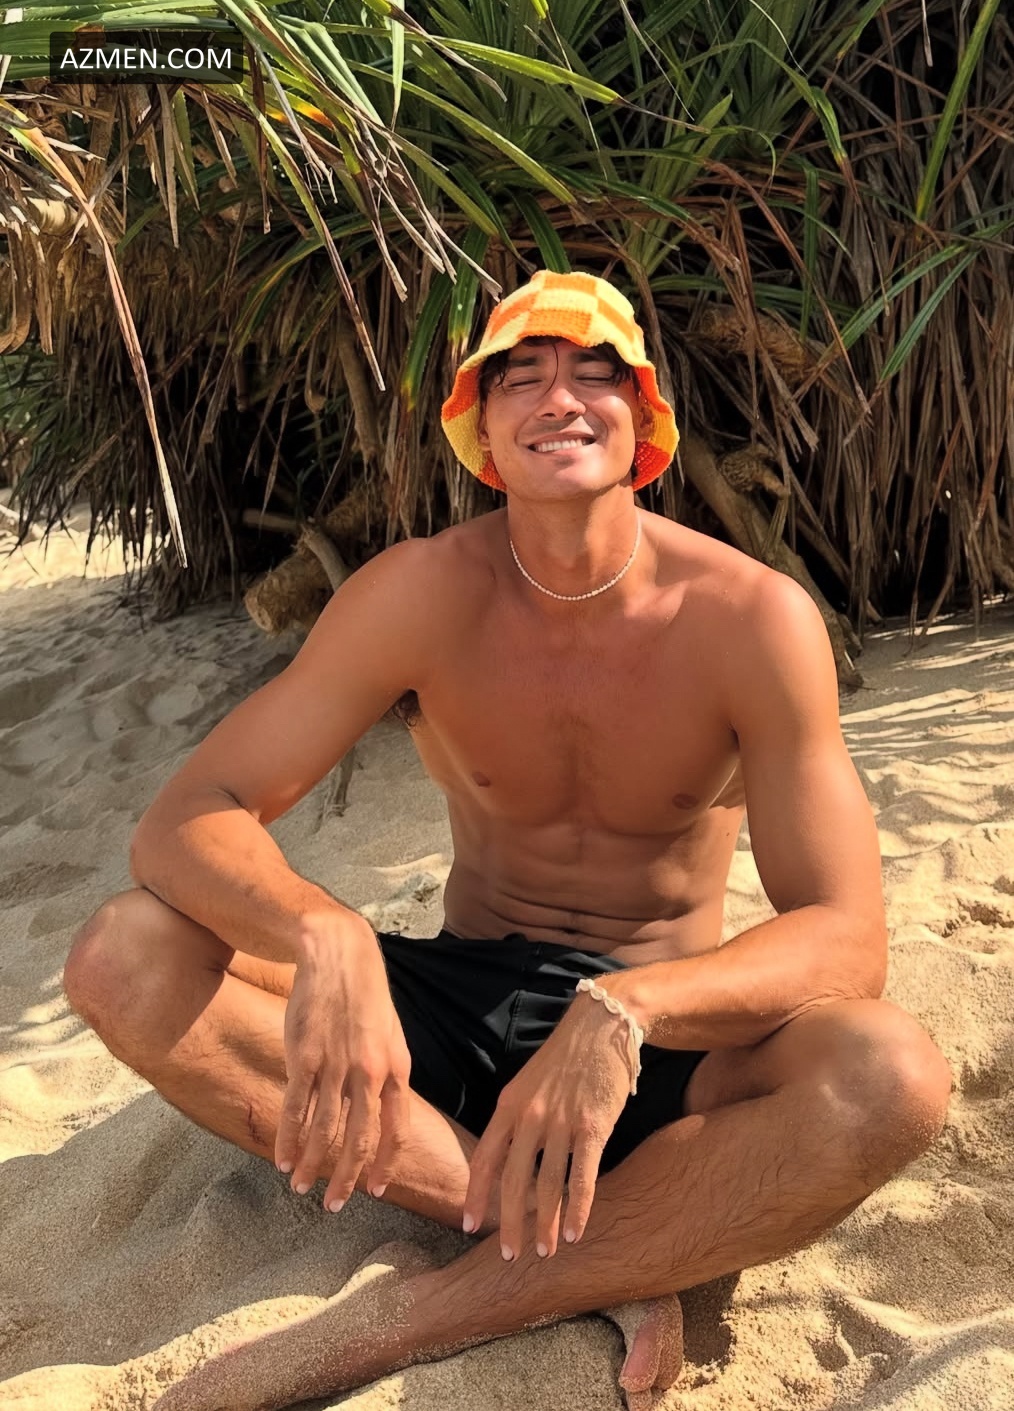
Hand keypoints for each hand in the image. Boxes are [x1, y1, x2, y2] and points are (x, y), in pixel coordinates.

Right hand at [275, 919, 411, 1210]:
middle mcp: (369, 1072)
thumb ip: (387, 1073)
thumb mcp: (389, 1034)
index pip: (396, 1128)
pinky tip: (281, 1157)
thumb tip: (381, 1112)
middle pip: (359, 1138)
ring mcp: (335, 1065)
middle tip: (334, 1205)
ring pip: (323, 1129)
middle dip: (346, 1178)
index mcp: (397, 1067)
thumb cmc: (364, 995)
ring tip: (300, 1186)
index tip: (376, 1190)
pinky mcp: (303, 1057)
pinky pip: (294, 1108)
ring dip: (310, 1163)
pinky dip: (287, 1137)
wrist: (338, 953)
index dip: (385, 1163)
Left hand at [462, 993, 632, 1259]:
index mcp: (509, 1105)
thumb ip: (517, 1117)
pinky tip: (575, 1232)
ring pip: (547, 1185)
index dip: (476, 1195)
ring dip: (545, 1224)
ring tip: (544, 1252)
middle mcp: (530, 1116)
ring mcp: (561, 1122)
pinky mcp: (593, 1125)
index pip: (484, 1158)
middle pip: (512, 1181)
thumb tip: (508, 1155)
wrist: (602, 1024)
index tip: (469, 1226)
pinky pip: (582, 1176)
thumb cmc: (566, 1057)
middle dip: (509, 1223)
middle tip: (509, 1256)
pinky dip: (578, 1208)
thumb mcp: (529, 1083)